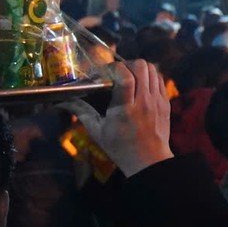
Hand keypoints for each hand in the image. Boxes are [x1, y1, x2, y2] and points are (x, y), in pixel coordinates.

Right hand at [67, 61, 171, 179]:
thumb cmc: (120, 148)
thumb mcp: (97, 132)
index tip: (106, 71)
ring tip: (129, 77)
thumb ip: (82, 112)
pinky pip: (160, 80)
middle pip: (142, 68)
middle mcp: (144, 102)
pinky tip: (141, 85)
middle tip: (118, 73)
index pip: (125, 77)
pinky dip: (150, 77)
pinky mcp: (166, 103)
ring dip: (140, 69)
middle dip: (127, 64)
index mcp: (125, 109)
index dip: (115, 67)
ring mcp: (157, 101)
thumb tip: (62, 102)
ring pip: (153, 70)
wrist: (148, 162)